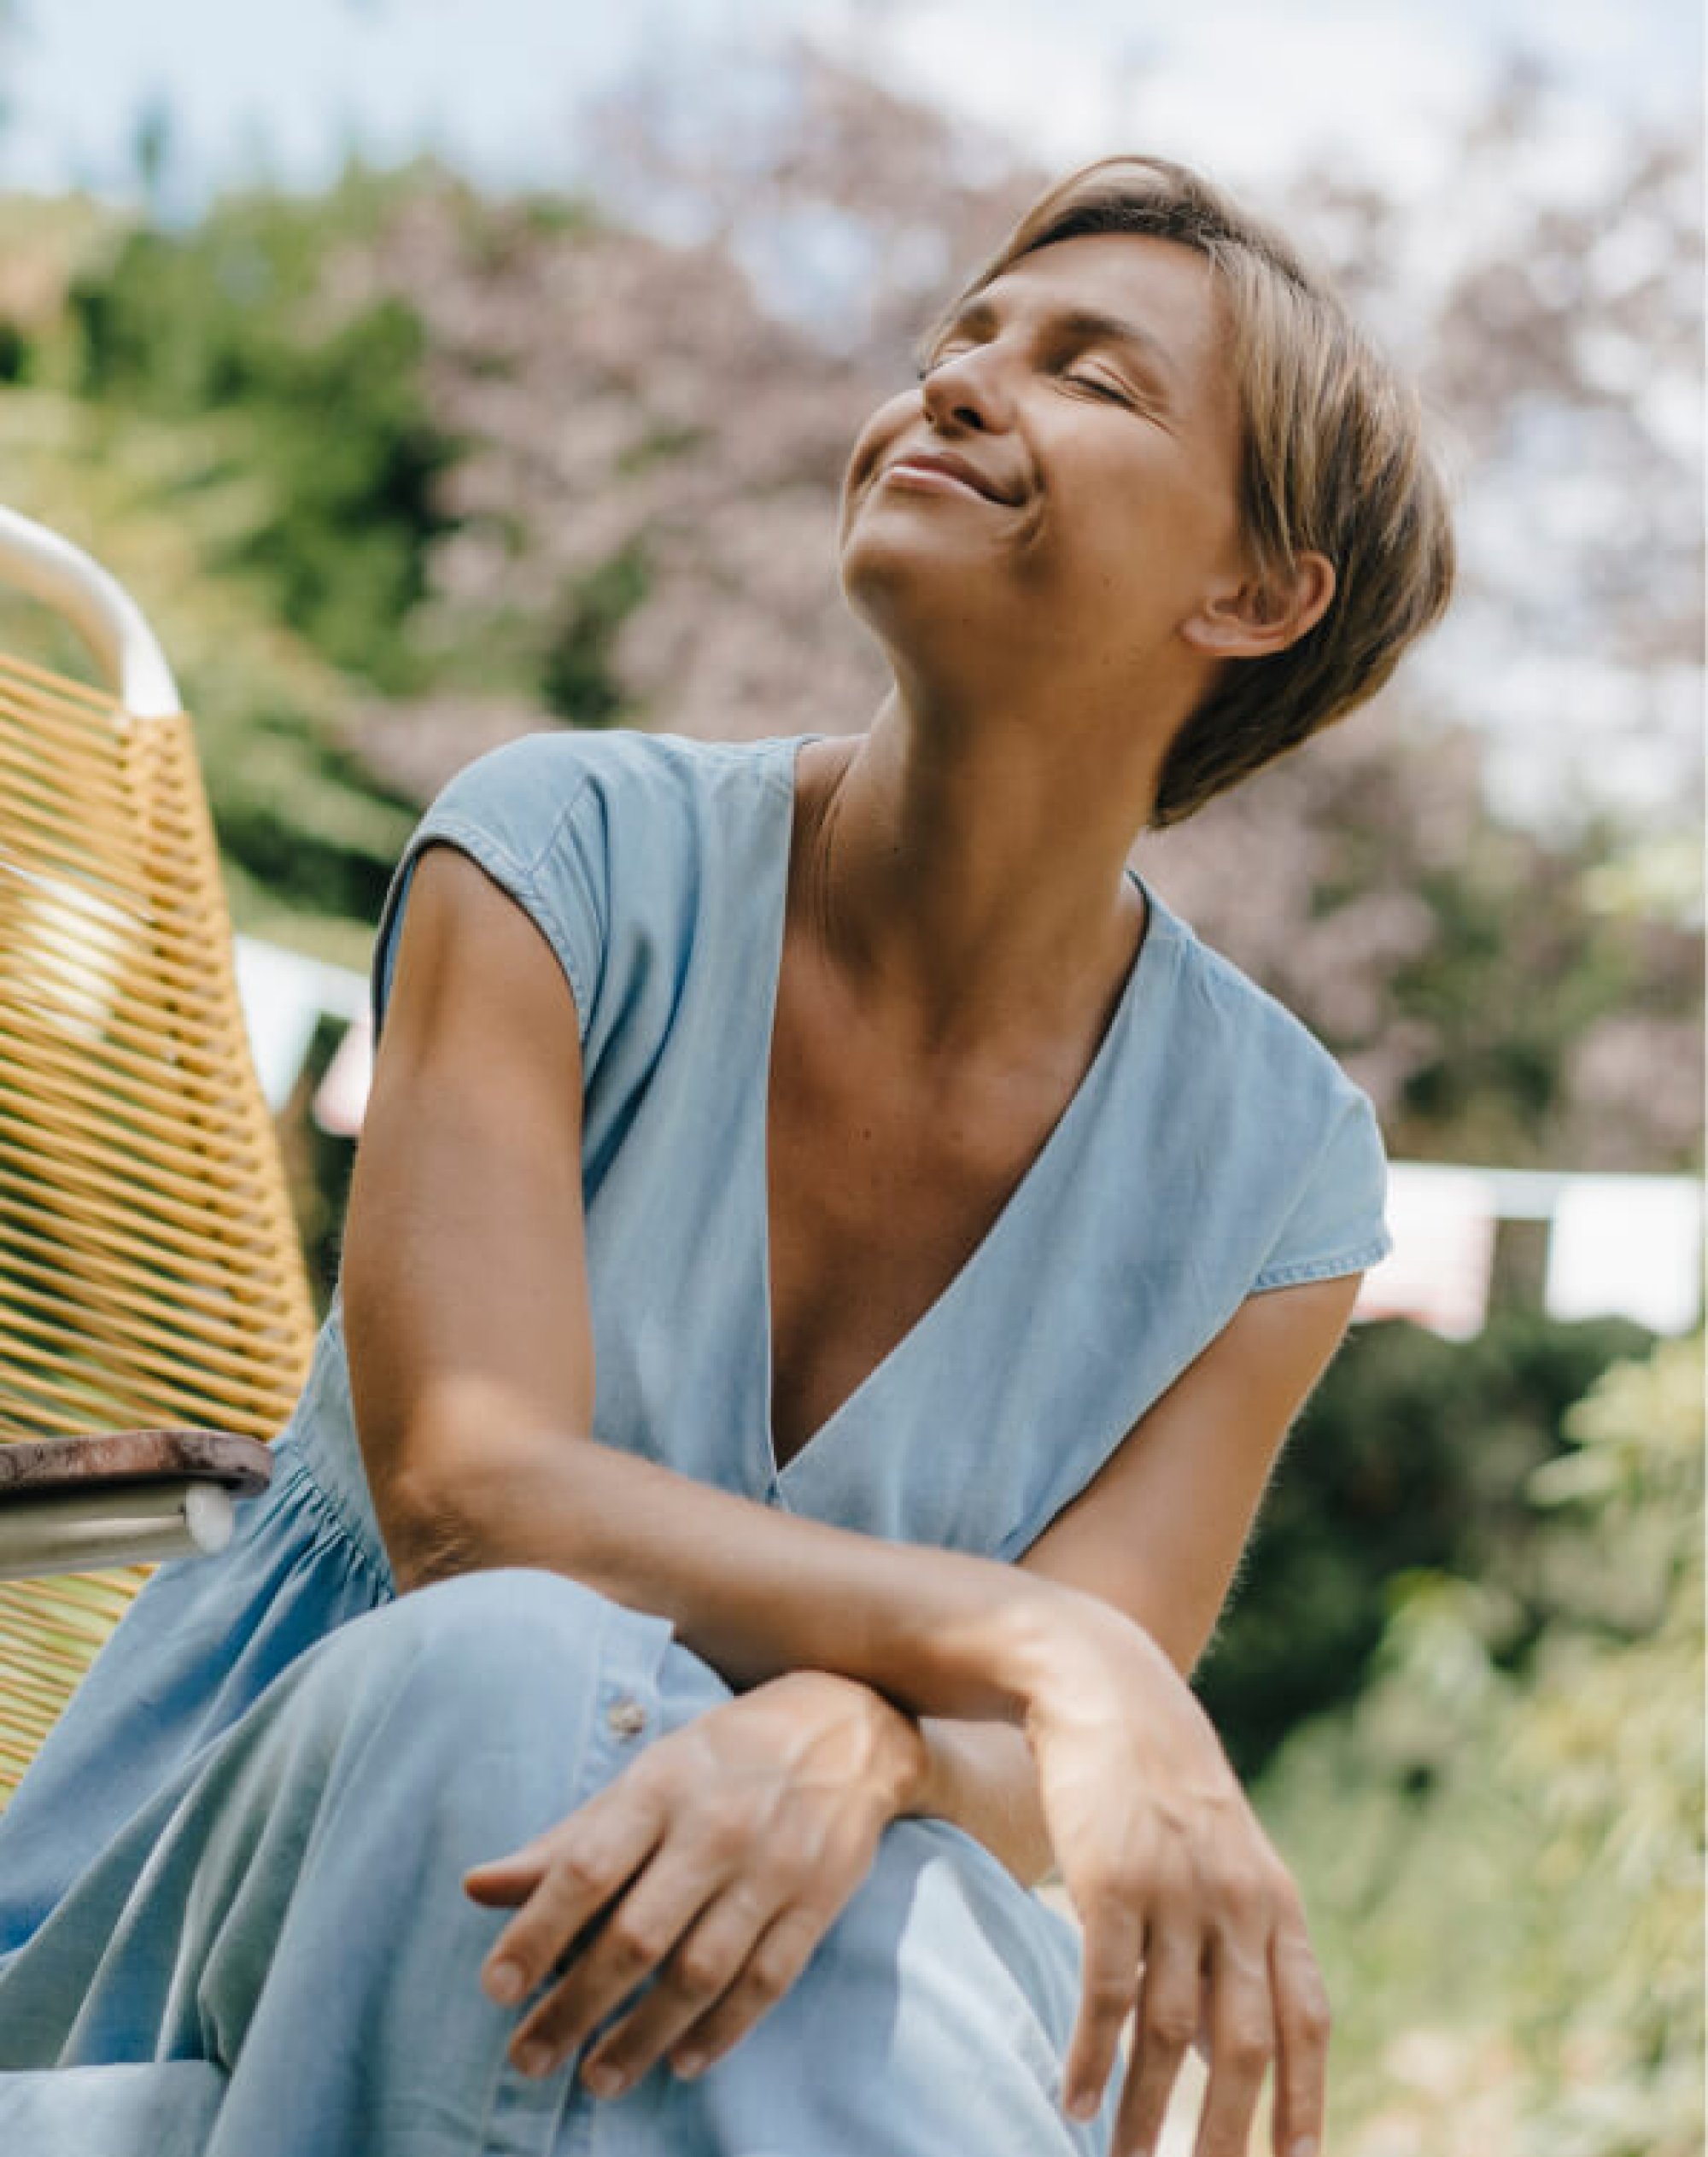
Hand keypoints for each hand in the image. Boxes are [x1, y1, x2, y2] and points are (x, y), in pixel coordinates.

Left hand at [462, 1670, 924, 2096]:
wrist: (849, 1726)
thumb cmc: (724, 1756)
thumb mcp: (645, 1777)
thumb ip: (567, 1839)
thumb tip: (477, 1887)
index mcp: (661, 1788)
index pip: (587, 1870)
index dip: (537, 1933)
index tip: (495, 1989)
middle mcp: (716, 1829)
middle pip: (637, 1936)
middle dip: (576, 2006)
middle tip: (528, 2058)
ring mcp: (773, 1868)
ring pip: (700, 1973)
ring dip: (643, 2036)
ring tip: (596, 2078)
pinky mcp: (819, 1901)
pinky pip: (765, 1982)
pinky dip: (721, 2031)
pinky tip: (682, 2062)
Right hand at [1024, 1603, 1329, 2156]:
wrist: (1103, 1686)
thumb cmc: (1159, 1776)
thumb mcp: (1222, 1849)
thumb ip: (1236, 1935)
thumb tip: (1229, 2043)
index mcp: (1275, 1899)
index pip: (1307, 2021)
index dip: (1306, 2103)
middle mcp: (1236, 1902)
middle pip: (1243, 2048)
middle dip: (1226, 2137)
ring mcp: (1175, 1892)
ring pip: (1170, 2037)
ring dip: (1147, 2117)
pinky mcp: (1111, 1882)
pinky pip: (1108, 1994)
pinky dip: (1092, 2058)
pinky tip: (1071, 2101)